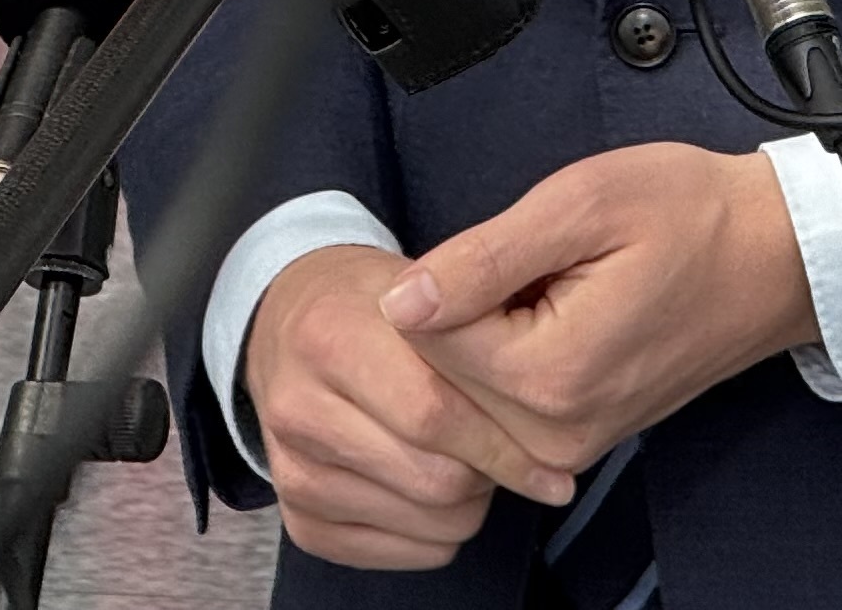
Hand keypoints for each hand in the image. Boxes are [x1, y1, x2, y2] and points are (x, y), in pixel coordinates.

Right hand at [243, 241, 581, 567]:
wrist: (289, 321)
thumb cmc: (373, 305)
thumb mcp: (423, 287)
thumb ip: (473, 343)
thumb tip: (545, 423)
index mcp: (329, 338)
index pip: (433, 413)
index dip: (502, 442)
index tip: (552, 462)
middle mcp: (298, 409)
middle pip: (432, 478)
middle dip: (490, 474)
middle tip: (507, 450)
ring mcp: (291, 470)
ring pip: (426, 522)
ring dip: (469, 503)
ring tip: (468, 459)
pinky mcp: (297, 519)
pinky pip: (401, 555)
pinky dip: (439, 531)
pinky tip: (435, 489)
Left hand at [380, 145, 820, 476]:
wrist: (773, 256)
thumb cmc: (691, 214)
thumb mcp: (583, 203)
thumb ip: (484, 258)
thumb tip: (401, 301)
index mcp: (551, 377)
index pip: (424, 334)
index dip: (447, 271)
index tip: (504, 240)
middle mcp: (554, 434)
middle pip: (439, 368)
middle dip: (461, 304)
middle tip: (531, 254)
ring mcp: (568, 445)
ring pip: (464, 387)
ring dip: (483, 328)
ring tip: (547, 278)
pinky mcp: (576, 439)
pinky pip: (498, 399)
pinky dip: (506, 350)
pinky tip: (551, 307)